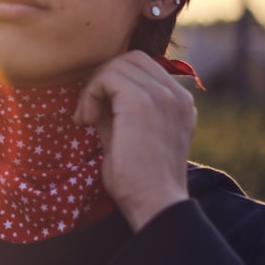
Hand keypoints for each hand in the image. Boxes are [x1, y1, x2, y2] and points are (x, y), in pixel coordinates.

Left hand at [73, 51, 196, 231]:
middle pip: (130, 59)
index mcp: (179, 103)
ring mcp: (163, 95)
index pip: (143, 68)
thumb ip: (116, 112)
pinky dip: (90, 93)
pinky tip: (86, 120)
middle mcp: (177, 94)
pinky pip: (107, 76)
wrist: (155, 204)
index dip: (113, 82)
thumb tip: (94, 94)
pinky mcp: (143, 100)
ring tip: (86, 119)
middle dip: (103, 78)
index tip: (96, 111)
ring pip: (117, 65)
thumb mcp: (128, 137)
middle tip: (88, 111)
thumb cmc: (139, 182)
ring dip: (94, 87)